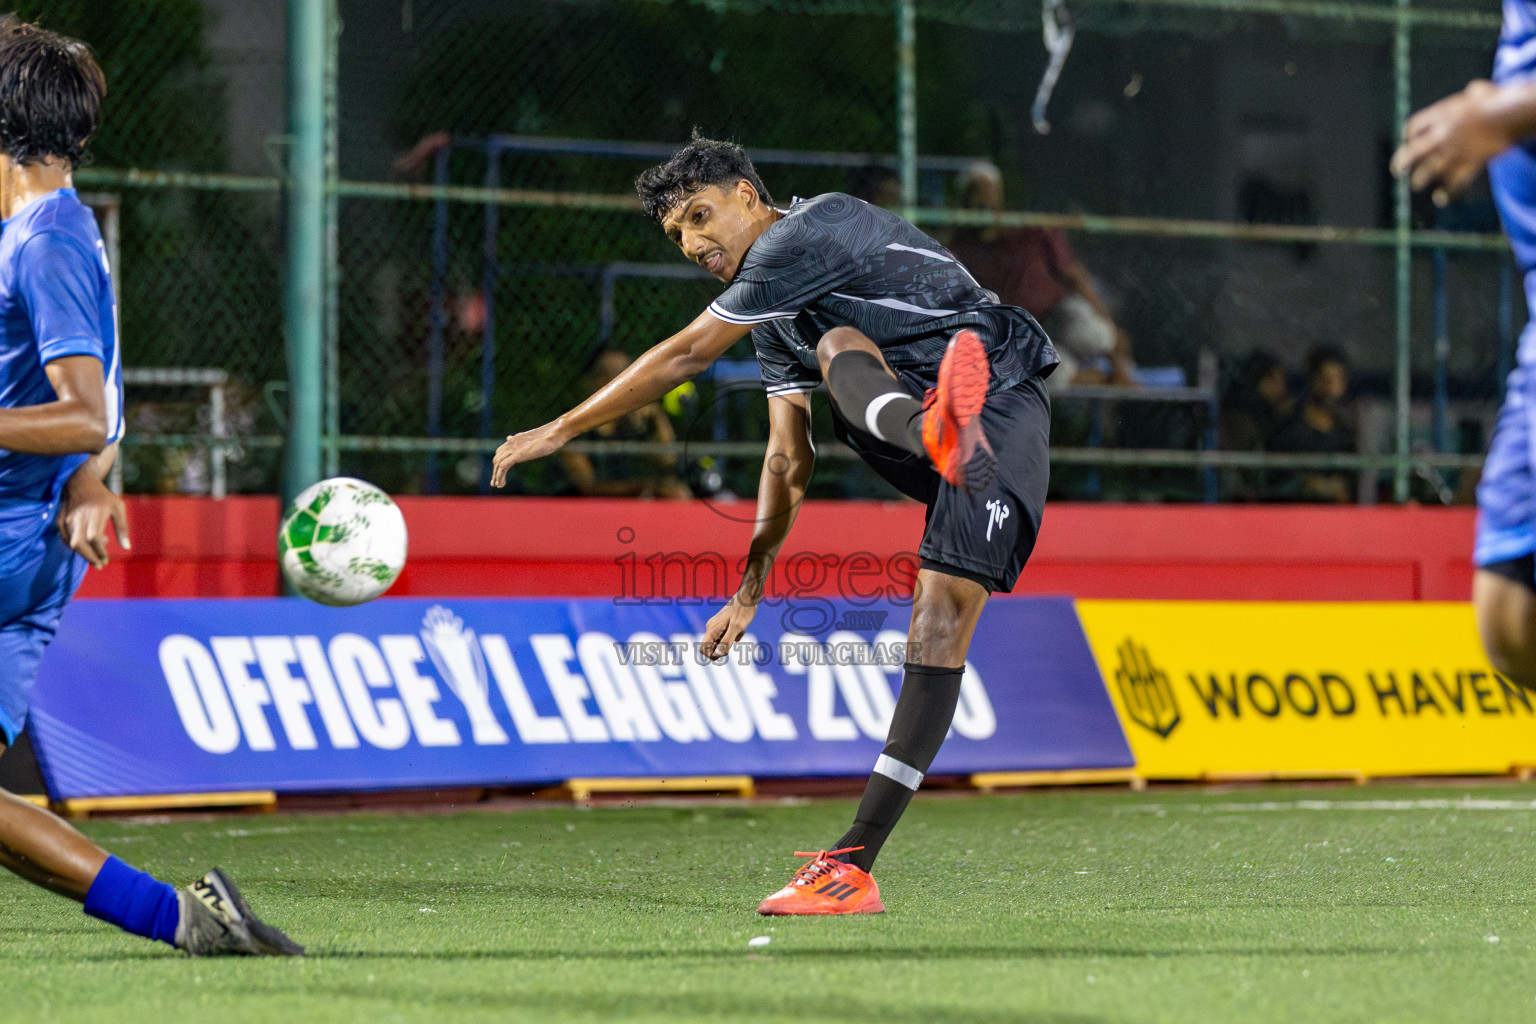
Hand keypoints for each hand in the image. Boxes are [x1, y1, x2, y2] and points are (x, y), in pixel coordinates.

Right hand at [58, 470, 129, 568]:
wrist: (80, 481)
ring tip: (94, 557)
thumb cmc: (103, 496)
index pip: (94, 539)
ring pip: (71, 542)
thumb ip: (122, 528)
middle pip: (80, 543)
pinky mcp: (60, 520)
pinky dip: (74, 546)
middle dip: (90, 557)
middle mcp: (79, 517)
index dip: (99, 552)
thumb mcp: (118, 508)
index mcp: (95, 514)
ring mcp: (67, 519)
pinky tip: (84, 547)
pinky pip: (65, 538)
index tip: (106, 560)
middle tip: (99, 565)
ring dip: (82, 553)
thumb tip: (127, 547)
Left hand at [490, 421, 569, 488]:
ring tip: (498, 485)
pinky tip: (501, 484)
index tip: (499, 473)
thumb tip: (520, 440)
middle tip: (495, 483)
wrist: (554, 435)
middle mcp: (512, 443)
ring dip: (496, 476)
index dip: (498, 462)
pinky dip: (499, 476)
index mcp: (515, 439)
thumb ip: (528, 443)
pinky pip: (503, 466)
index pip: (500, 451)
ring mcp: (513, 448)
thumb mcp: (537, 440)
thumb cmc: (550, 437)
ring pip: (498, 463)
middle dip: (495, 471)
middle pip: (497, 458)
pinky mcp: (517, 455)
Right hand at [700, 592, 759, 661]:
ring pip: (719, 641)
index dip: (712, 655)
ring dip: (729, 642)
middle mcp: (711, 627)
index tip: (726, 652)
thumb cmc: (743, 611)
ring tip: (739, 632)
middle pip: (711, 647)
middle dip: (722, 649)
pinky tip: (741, 630)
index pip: (703, 649)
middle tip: (735, 641)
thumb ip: (726, 642)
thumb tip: (717, 655)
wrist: (748, 596)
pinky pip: (725, 636)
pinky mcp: (722, 623)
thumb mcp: (737, 628)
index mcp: (712, 629)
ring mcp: (716, 625)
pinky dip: (733, 636)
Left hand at [1392, 80, 1516, 205]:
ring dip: (1420, 180)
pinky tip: (1441, 199)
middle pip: (1413, 152)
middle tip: (1397, 170)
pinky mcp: (1468, 164)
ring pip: (1428, 171)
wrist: (1510, 113)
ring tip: (1417, 184)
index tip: (1407, 140)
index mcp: (1442, 115)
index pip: (1415, 125)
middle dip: (1402, 162)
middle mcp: (1442, 134)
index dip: (1409, 134)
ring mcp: (1453, 151)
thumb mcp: (1481, 91)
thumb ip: (1473, 93)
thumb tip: (1474, 90)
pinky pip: (1453, 183)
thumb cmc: (1499, 100)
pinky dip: (1446, 193)